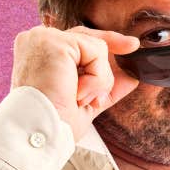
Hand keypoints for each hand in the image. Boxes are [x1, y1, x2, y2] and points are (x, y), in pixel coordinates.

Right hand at [10, 25, 139, 140]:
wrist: (41, 133)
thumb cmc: (55, 121)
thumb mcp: (87, 99)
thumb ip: (104, 84)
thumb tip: (131, 76)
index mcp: (39, 52)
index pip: (78, 40)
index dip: (107, 42)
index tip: (132, 46)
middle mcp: (37, 39)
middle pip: (88, 36)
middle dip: (112, 49)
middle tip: (128, 54)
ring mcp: (44, 38)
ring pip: (97, 48)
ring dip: (99, 80)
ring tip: (79, 98)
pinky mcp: (53, 42)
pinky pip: (97, 51)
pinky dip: (97, 78)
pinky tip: (78, 93)